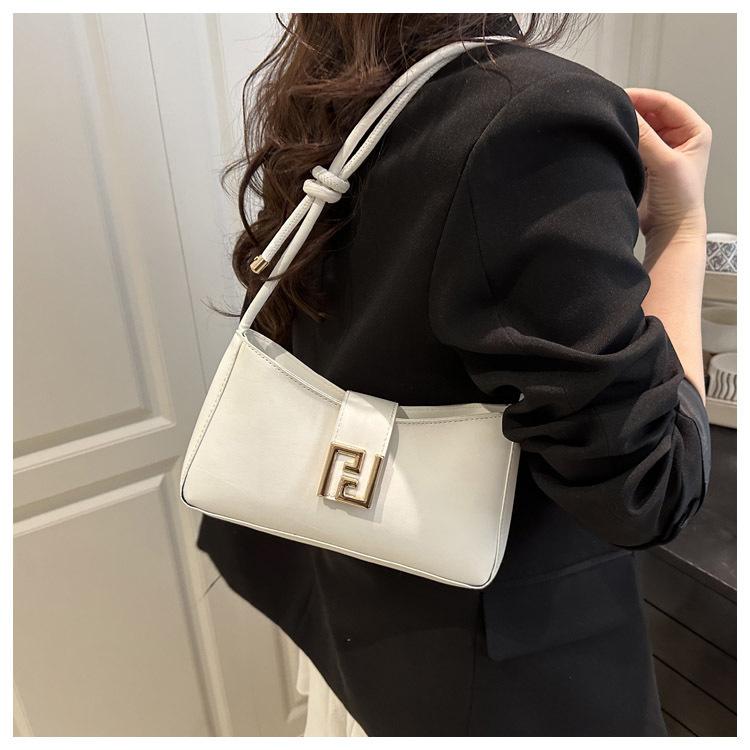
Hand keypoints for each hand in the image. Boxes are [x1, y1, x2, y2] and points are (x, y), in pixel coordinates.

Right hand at [624, 87, 711, 241]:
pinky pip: (633, 144)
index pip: (666, 103)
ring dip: (627, 127)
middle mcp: (678, 138)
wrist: (670, 230)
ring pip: (641, 128)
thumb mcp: (665, 163)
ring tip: (610, 126)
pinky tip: (613, 141)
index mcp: (694, 131)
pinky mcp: (646, 163)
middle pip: (651, 114)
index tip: (620, 97)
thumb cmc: (680, 200)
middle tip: (610, 110)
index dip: (643, 97)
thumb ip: (646, 137)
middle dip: (632, 111)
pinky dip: (623, 141)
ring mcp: (661, 150)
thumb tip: (627, 113)